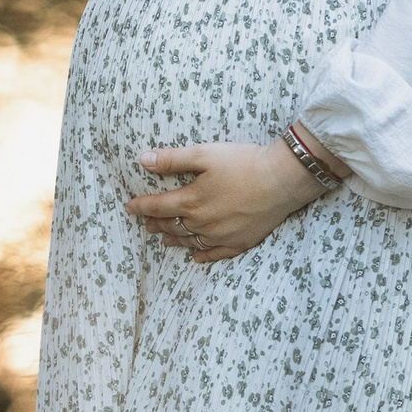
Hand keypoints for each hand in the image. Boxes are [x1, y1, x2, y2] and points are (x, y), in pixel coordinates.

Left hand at [127, 139, 323, 263]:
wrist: (282, 180)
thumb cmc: (243, 163)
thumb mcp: (204, 155)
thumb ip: (173, 159)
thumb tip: (143, 160)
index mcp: (191, 201)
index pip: (157, 207)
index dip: (141, 207)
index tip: (130, 207)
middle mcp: (202, 223)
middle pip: (172, 226)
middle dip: (157, 224)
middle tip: (148, 224)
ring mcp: (221, 235)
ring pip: (190, 241)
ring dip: (175, 240)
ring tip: (165, 240)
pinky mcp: (240, 242)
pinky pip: (216, 254)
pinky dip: (203, 255)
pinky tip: (197, 256)